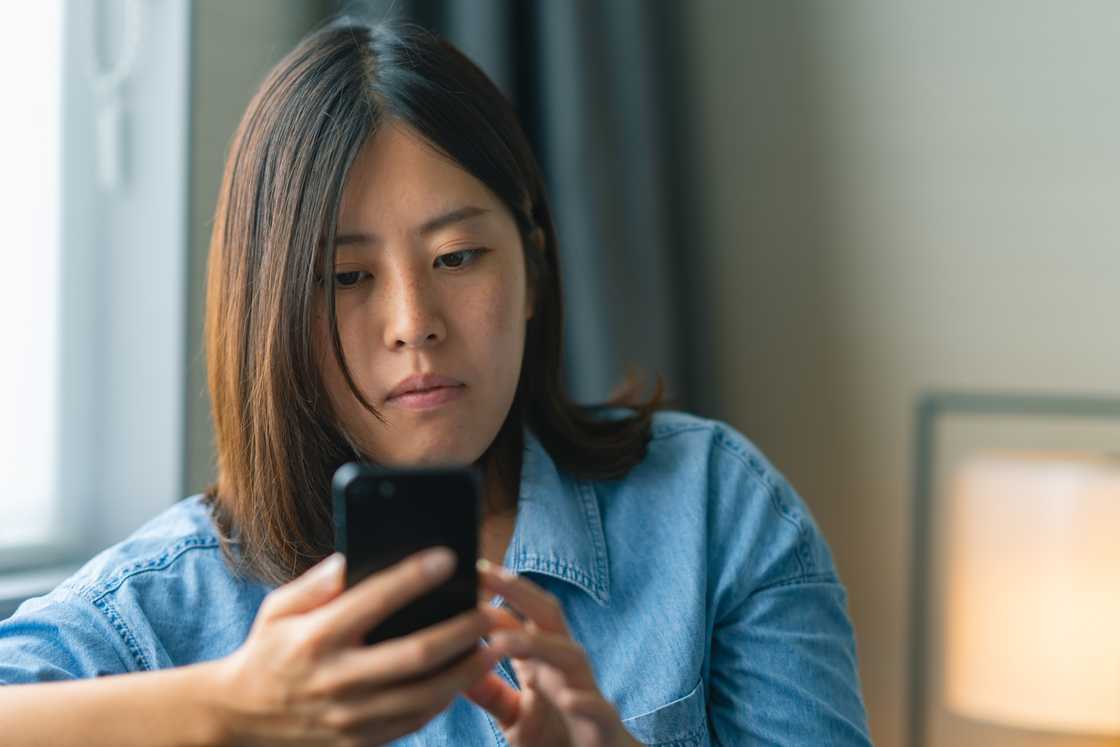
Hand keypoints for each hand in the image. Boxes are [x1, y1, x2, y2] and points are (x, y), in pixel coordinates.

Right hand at [208, 548, 499, 746]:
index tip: (450, 556)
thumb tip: (360, 554)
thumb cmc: (268, 649)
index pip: (374, 600)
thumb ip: (320, 581)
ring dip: (466, 669)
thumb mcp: (279, 607)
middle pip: (415, 654)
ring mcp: (349, 718)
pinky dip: (445, 699)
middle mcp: (335, 679)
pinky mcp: (359, 743)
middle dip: (461, 629)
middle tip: (492, 609)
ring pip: (425, 695)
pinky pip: (414, 722)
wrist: (239, 718)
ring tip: (495, 645)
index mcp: (316, 637)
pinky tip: (465, 676)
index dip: (414, 577)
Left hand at [465, 560, 640, 746]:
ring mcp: (585, 690)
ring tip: (502, 641)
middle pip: (547, 616)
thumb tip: (451, 663)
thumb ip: (487, 690)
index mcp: (541, 658)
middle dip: (518, 591)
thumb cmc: (555, 734)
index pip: (516, 616)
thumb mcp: (512, 713)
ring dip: (538, 644)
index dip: (492, 593)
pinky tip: (566, 698)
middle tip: (483, 573)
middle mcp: (563, 665)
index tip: (464, 572)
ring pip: (569, 654)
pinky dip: (584, 701)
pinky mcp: (602, 724)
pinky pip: (598, 707)